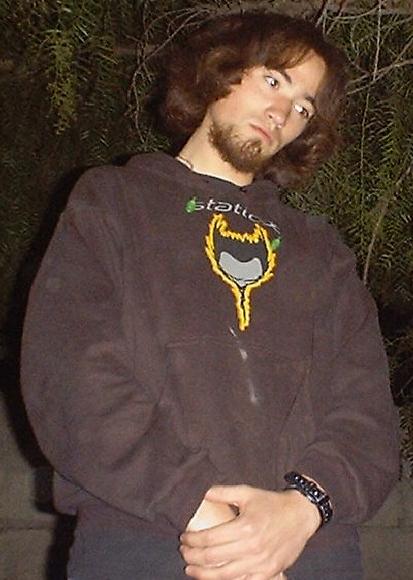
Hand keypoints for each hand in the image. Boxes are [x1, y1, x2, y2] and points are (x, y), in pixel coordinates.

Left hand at [180, 485, 319, 578]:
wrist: (301, 516)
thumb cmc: (272, 503)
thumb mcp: (247, 492)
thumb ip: (223, 492)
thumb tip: (203, 493)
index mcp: (245, 526)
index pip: (209, 539)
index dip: (192, 540)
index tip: (183, 538)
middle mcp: (252, 547)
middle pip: (213, 558)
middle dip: (193, 557)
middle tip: (184, 553)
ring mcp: (261, 563)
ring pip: (225, 576)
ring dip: (203, 574)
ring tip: (191, 569)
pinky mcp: (269, 572)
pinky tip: (215, 578)